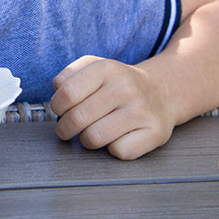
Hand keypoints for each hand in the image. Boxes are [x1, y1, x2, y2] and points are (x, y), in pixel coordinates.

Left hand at [50, 55, 174, 159]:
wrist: (162, 92)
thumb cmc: (119, 83)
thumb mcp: (94, 66)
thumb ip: (69, 75)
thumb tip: (57, 90)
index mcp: (107, 69)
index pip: (67, 93)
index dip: (57, 107)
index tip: (60, 110)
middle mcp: (126, 88)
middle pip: (77, 118)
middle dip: (65, 128)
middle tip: (68, 128)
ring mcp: (141, 111)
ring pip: (94, 138)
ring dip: (86, 139)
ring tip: (91, 131)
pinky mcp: (154, 133)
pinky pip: (118, 151)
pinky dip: (112, 149)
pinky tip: (116, 137)